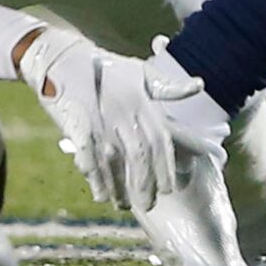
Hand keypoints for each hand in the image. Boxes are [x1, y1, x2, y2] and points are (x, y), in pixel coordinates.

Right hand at [18, 26, 199, 211]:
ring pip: (115, 162)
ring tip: (124, 205)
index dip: (166, 166)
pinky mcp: (78, 127)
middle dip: (145, 183)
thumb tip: (199, 85)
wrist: (66, 60)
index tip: (170, 188)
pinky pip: (89, 158)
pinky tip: (101, 196)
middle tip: (149, 204)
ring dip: (120, 187)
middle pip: (140, 156)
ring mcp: (101, 121)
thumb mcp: (142, 72)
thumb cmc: (108, 69)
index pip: (161, 140)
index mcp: (142, 102)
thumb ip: (169, 87)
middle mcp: (125, 113)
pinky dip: (96, 178)